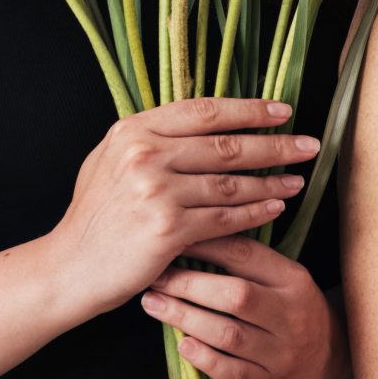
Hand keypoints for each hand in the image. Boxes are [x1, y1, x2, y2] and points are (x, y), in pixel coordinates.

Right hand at [47, 97, 316, 318]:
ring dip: (272, 181)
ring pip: (230, 183)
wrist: (68, 268)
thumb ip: (151, 139)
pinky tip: (276, 207)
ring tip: (298, 179)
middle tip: (309, 144)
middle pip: (226, 145)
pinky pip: (225, 218)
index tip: (283, 110)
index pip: (204, 111)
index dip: (249, 110)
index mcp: (133, 130)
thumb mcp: (110, 161)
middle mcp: (144, 154)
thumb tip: (202, 120)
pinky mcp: (167, 229)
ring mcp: (155, 191)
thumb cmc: (94, 217)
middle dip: (276, 144)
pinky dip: (255, 212)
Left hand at [142, 235, 344, 378]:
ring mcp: (282, 352)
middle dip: (189, 286)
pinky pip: (232, 372)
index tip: (174, 243)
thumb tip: (193, 237)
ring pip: (229, 335)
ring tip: (154, 306)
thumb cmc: (294, 307)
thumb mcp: (283, 276)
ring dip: (185, 319)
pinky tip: (181, 344)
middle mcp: (291, 314)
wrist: (329, 355)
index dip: (205, 246)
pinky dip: (203, 358)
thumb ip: (248, 261)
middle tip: (156, 279)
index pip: (246, 255)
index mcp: (293, 280)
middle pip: (236, 296)